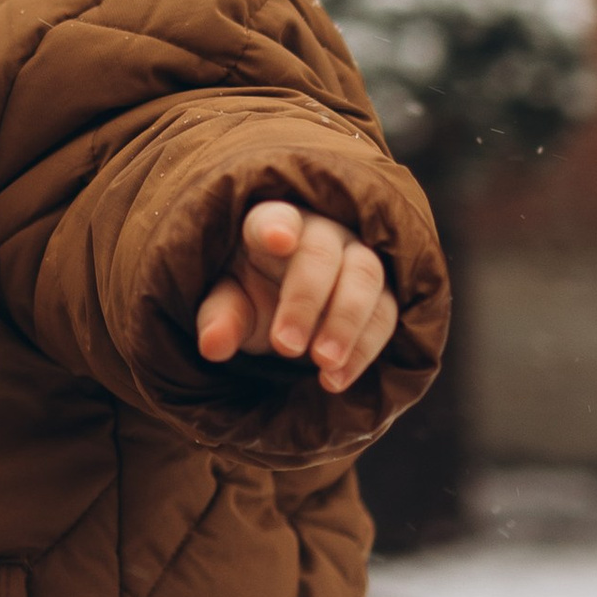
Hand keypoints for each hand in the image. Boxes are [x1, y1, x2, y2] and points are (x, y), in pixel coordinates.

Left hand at [195, 197, 394, 393]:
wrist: (286, 313)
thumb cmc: (251, 296)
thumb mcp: (228, 306)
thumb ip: (221, 318)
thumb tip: (212, 346)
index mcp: (270, 227)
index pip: (275, 216)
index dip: (278, 225)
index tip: (277, 240)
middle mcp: (320, 233)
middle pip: (323, 253)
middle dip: (307, 300)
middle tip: (286, 347)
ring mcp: (356, 258)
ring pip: (366, 277)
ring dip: (347, 324)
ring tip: (322, 365)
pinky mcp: (381, 292)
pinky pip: (385, 314)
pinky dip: (364, 350)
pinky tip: (336, 380)